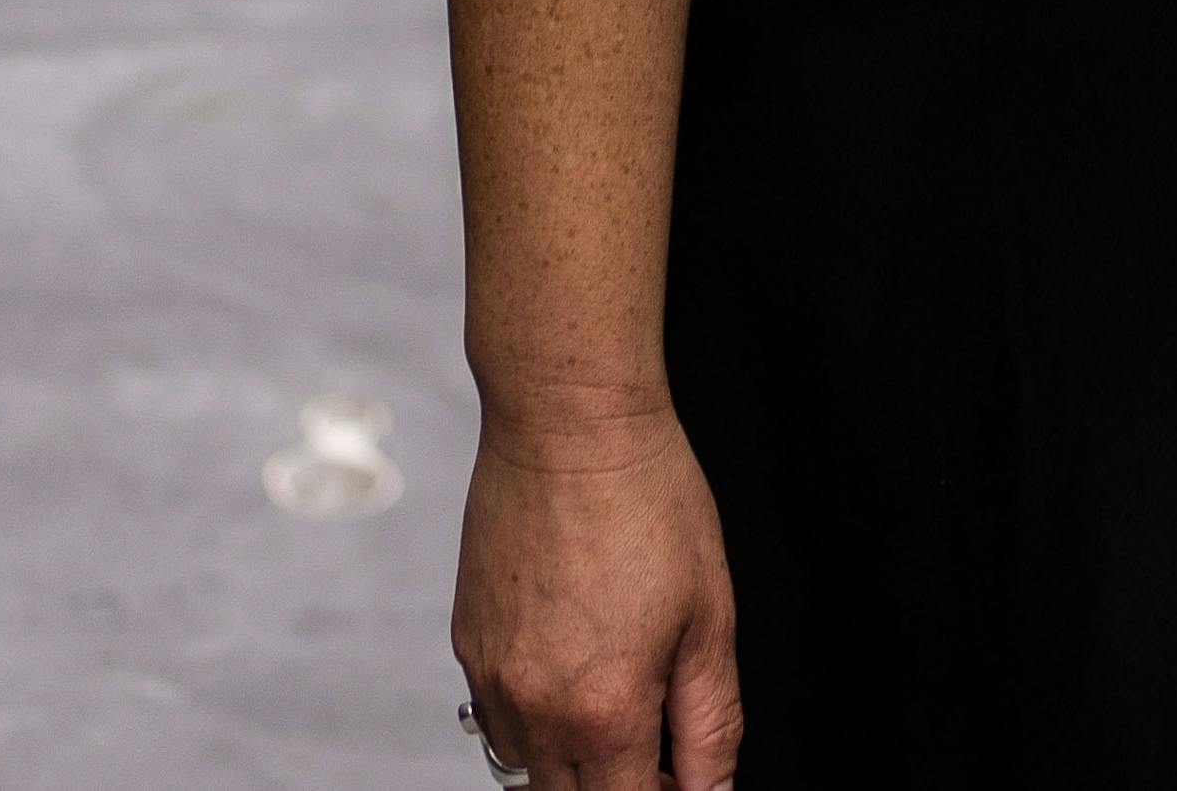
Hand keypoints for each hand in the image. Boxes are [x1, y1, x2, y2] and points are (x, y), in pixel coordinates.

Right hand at [450, 394, 742, 790]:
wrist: (567, 422)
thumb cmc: (646, 500)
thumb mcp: (710, 619)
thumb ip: (711, 725)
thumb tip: (711, 790)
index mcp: (602, 711)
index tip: (681, 777)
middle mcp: (534, 706)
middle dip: (616, 790)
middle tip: (656, 756)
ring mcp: (490, 676)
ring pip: (525, 770)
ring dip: (571, 767)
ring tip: (613, 713)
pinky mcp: (465, 643)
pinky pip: (494, 718)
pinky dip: (532, 724)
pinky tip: (571, 676)